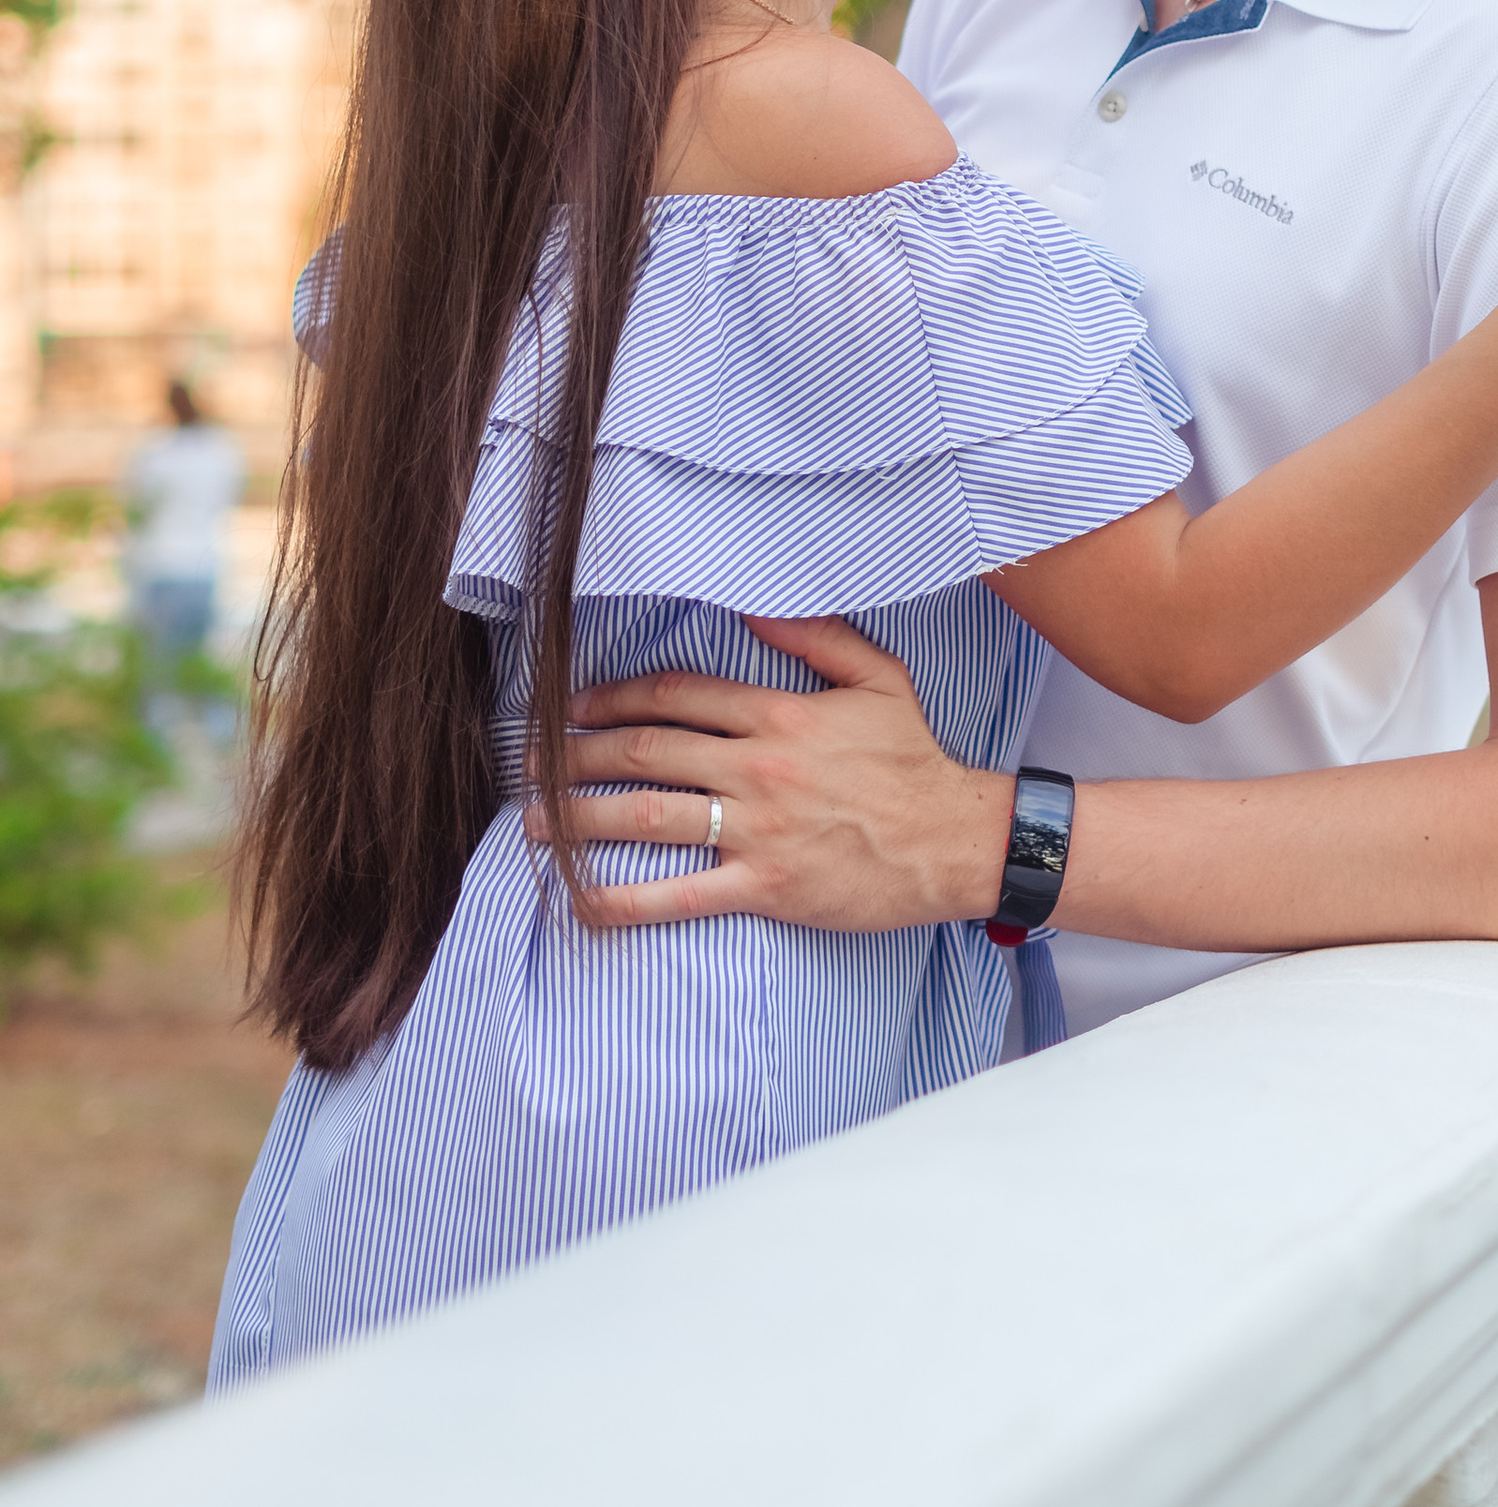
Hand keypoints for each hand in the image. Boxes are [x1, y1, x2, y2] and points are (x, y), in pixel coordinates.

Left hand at [530, 615, 1009, 932]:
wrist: (955, 840)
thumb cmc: (915, 760)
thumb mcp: (878, 677)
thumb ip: (815, 636)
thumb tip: (754, 604)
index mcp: (779, 714)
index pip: (676, 696)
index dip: (614, 696)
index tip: (576, 705)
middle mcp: (759, 767)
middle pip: (646, 753)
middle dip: (578, 755)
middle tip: (533, 762)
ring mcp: (758, 829)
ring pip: (647, 817)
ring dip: (580, 818)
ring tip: (533, 822)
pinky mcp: (763, 885)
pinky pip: (677, 895)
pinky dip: (622, 900)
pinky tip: (578, 901)